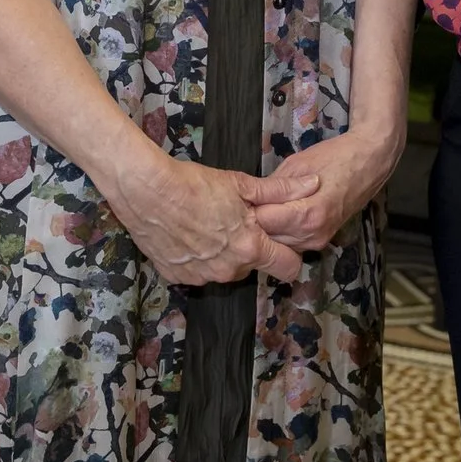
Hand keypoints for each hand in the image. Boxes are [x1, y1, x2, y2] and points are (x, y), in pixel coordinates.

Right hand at [106, 150, 315, 285]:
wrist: (147, 191)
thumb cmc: (194, 184)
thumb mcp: (240, 184)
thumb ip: (279, 191)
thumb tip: (314, 185)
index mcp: (250, 248)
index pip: (288, 268)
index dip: (289, 256)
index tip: (281, 243)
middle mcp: (228, 270)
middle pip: (252, 265)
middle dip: (250, 248)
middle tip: (235, 222)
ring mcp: (201, 277)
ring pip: (224, 270)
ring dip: (223, 253)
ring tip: (208, 224)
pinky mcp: (177, 277)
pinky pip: (197, 271)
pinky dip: (197, 257)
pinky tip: (187, 233)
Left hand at [250, 123, 405, 253]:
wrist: (369, 162)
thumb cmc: (335, 157)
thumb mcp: (296, 165)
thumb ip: (272, 187)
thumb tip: (249, 199)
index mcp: (307, 214)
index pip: (262, 222)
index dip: (249, 208)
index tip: (241, 198)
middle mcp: (312, 234)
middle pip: (268, 237)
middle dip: (255, 221)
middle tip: (246, 203)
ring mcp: (318, 241)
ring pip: (278, 243)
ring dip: (267, 228)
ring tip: (264, 205)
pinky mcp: (321, 241)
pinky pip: (291, 241)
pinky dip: (281, 231)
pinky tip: (279, 213)